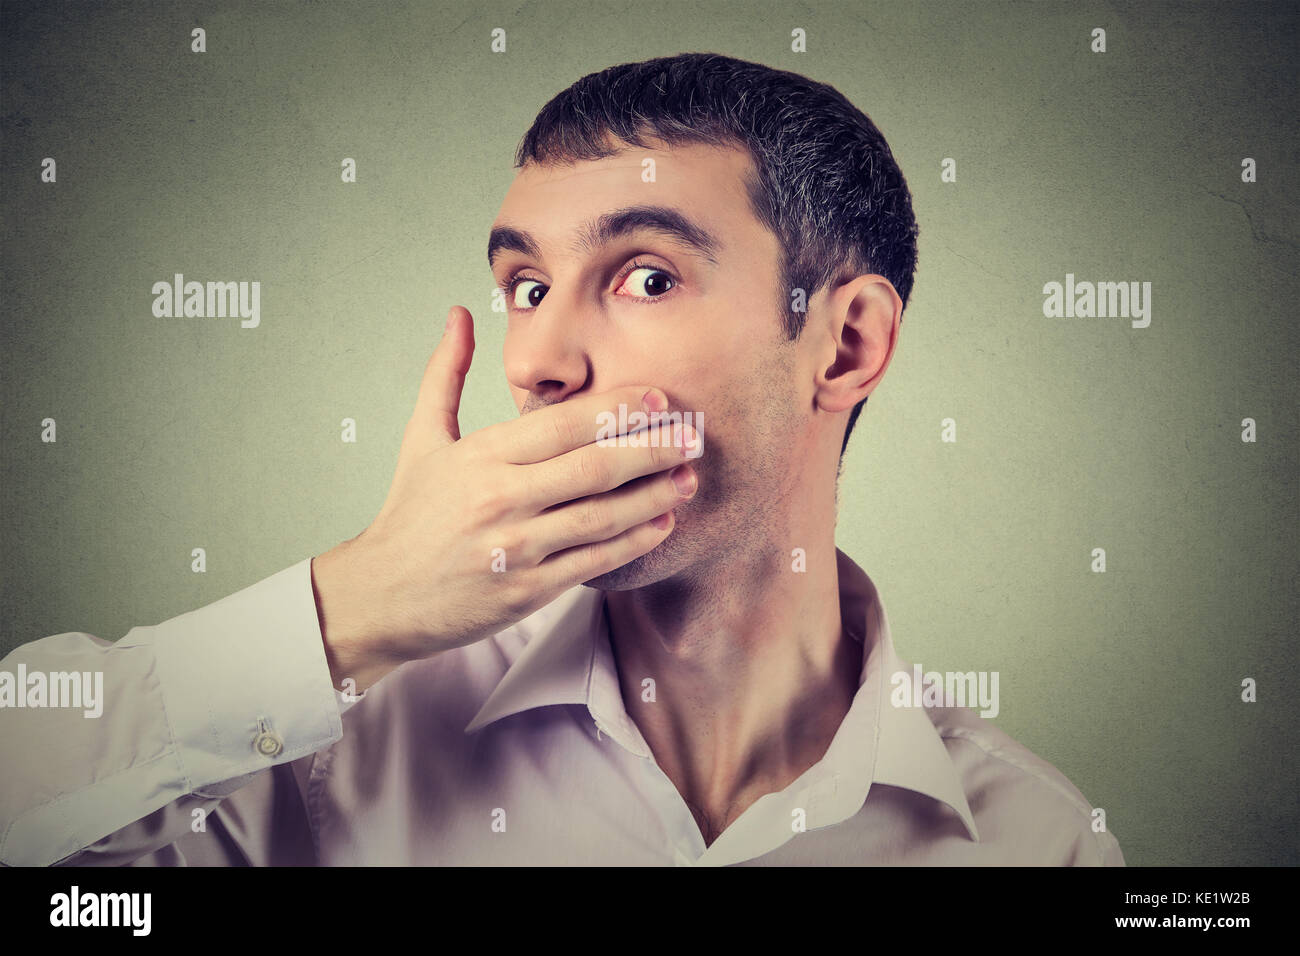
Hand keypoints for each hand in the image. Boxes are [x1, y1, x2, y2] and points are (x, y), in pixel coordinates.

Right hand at [313, 305, 699, 691]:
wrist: (381, 596)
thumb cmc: (409, 515)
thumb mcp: (422, 439)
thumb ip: (446, 374)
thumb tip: (458, 315)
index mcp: (480, 457)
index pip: (562, 424)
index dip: (618, 408)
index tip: (660, 396)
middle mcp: (499, 499)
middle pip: (593, 468)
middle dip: (651, 449)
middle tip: (693, 435)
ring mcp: (515, 548)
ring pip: (601, 517)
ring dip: (653, 495)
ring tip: (688, 476)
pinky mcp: (526, 591)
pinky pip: (592, 563)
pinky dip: (632, 542)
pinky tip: (661, 522)